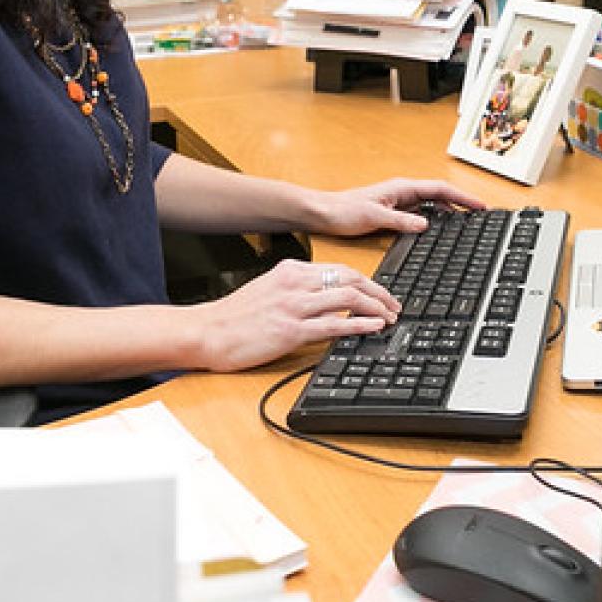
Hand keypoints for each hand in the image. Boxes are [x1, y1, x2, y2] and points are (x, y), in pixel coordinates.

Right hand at [188, 258, 401, 372]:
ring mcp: (293, 306)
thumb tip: (324, 299)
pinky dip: (359, 324)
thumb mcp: (267, 290)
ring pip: (347, 296)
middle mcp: (294, 283)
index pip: (338, 269)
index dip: (365, 280)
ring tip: (390, 317)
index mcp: (290, 270)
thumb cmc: (233, 316)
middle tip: (394, 304)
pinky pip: (334, 324)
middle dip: (378, 290)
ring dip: (375, 306)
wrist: (206, 332)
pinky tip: (374, 327)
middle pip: (349, 277)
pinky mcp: (291, 330)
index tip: (379, 292)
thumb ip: (295, 289)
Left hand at [301, 178, 487, 237]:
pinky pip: (421, 212)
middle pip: (440, 194)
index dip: (462, 197)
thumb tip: (425, 224)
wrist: (323, 213)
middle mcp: (403, 192)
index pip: (440, 189)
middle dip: (462, 202)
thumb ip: (400, 221)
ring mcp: (399, 201)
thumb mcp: (374, 217)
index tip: (479, 205)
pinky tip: (440, 228)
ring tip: (467, 221)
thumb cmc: (344, 211)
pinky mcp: (393, 211)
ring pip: (432, 203)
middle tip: (481, 214)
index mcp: (402, 188)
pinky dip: (435, 218)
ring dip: (450, 210)